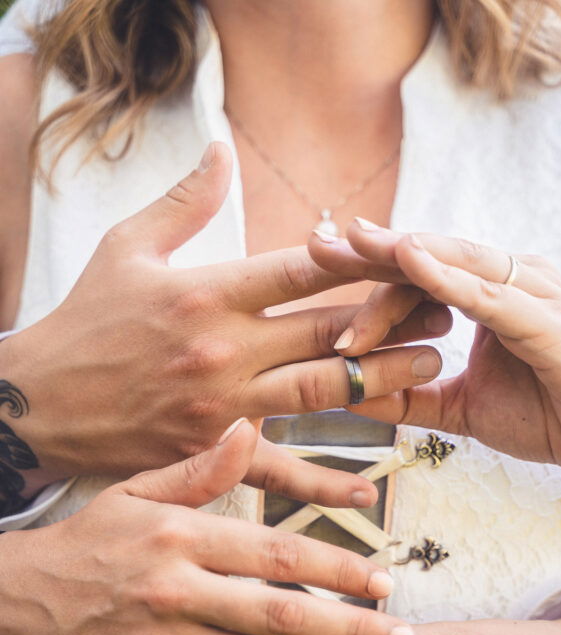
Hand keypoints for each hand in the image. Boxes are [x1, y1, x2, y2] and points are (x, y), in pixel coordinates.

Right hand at [0, 419, 415, 634]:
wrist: (16, 596)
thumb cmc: (87, 537)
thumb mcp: (137, 490)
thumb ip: (201, 468)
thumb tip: (248, 430)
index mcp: (184, 536)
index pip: (277, 554)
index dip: (337, 569)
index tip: (384, 581)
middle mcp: (179, 591)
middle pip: (280, 617)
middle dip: (350, 632)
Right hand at [2, 145, 446, 492]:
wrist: (39, 405)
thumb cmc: (83, 323)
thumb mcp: (124, 248)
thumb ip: (184, 202)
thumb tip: (222, 148)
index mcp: (205, 292)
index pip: (300, 269)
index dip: (362, 257)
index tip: (409, 252)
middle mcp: (223, 349)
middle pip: (327, 330)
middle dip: (392, 317)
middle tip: (446, 309)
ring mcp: (222, 405)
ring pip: (319, 392)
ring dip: (381, 379)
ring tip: (430, 364)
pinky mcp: (211, 450)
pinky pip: (278, 468)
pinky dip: (324, 480)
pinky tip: (368, 486)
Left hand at [309, 221, 560, 486]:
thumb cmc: (543, 415)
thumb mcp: (458, 407)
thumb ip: (408, 397)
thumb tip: (347, 391)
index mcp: (487, 294)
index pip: (417, 272)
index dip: (368, 266)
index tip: (316, 257)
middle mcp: (509, 279)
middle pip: (428, 257)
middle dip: (370, 251)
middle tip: (315, 244)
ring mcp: (530, 292)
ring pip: (452, 265)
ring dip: (397, 256)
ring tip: (348, 245)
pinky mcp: (546, 318)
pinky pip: (487, 293)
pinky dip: (447, 277)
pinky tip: (409, 260)